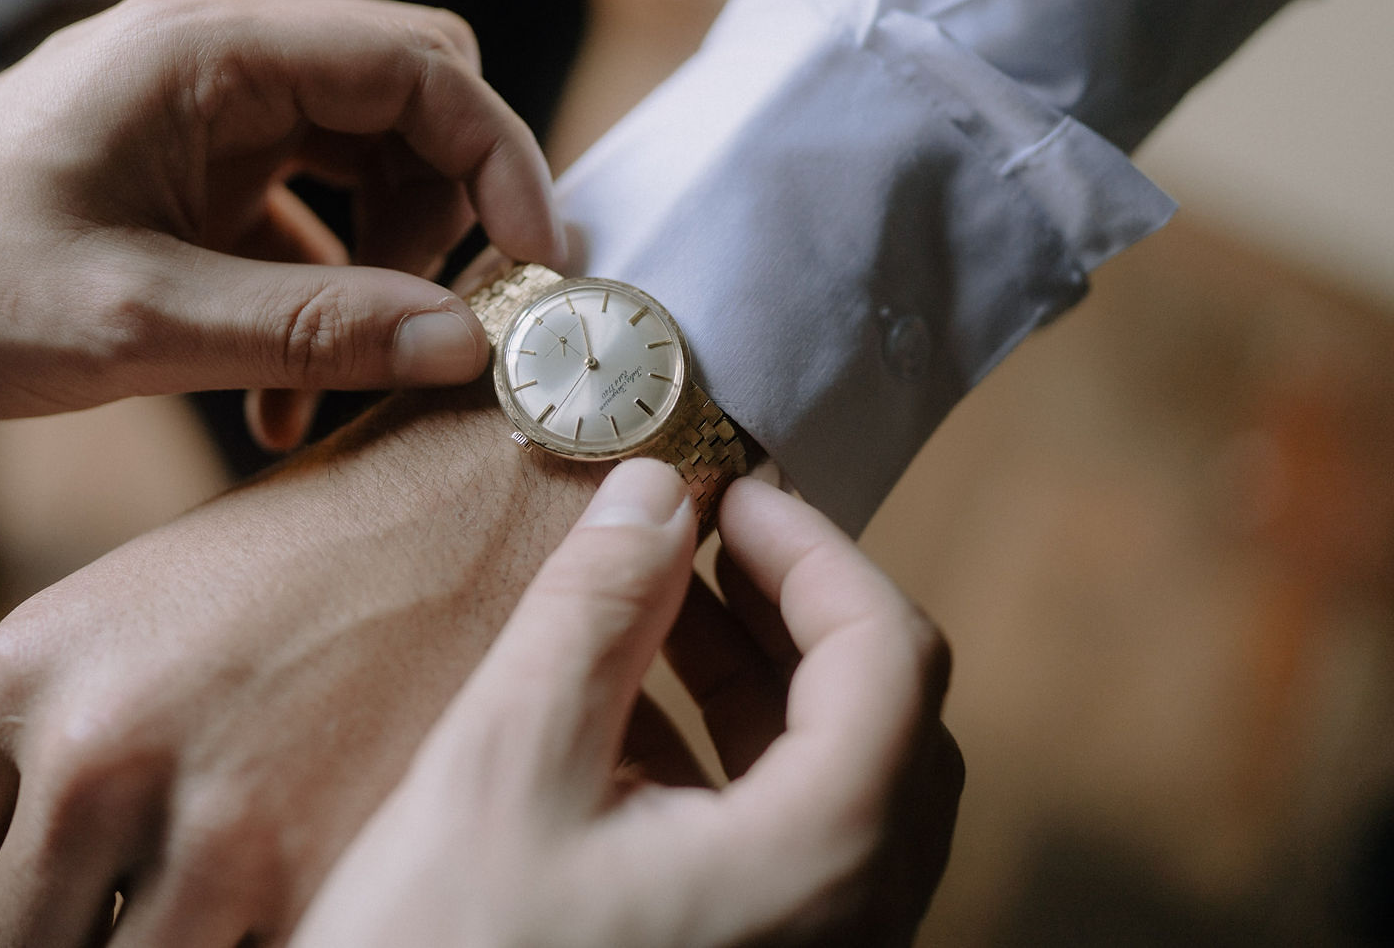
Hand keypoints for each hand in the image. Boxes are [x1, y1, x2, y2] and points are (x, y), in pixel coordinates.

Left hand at [0, 0, 563, 433]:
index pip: (417, 65)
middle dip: (441, 225)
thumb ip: (307, 329)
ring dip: (377, 278)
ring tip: (321, 392)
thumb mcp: (130, 320)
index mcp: (205, 51)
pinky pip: (308, 215)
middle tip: (427, 338)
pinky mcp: (195, 168)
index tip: (535, 272)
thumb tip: (466, 348)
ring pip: (369, 165)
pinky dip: (320, 296)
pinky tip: (278, 393)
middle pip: (410, 108)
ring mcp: (209, 112)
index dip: (499, 160)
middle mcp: (220, 58)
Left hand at [0, 384, 606, 945]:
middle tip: (122, 925)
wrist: (476, 504)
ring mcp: (194, 814)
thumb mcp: (129, 620)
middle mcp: (87, 743)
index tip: (36, 927)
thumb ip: (48, 745)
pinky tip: (280, 907)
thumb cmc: (306, 565)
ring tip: (208, 913)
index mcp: (21, 671)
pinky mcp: (301, 868)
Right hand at [290, 463, 962, 947]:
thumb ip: (593, 614)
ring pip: (841, 785)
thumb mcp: (506, 765)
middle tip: (701, 537)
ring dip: (763, 680)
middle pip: (883, 717)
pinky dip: (734, 761)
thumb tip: (653, 490)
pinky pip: (790, 848)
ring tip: (662, 608)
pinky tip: (631, 724)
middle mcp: (848, 923)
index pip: (889, 655)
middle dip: (791, 608)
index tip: (728, 492)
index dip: (813, 550)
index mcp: (819, 862)